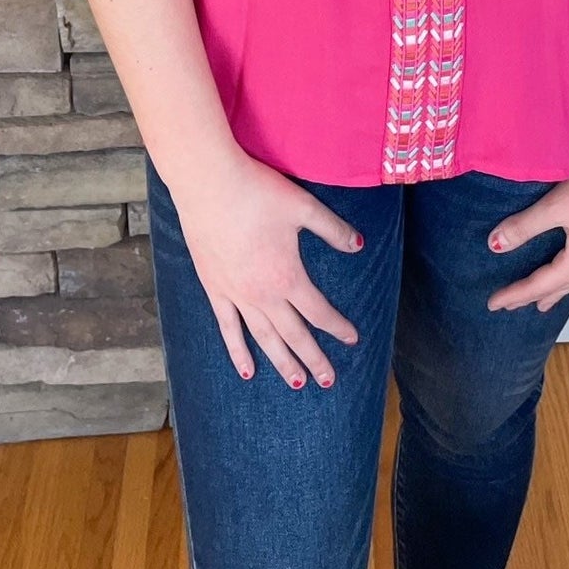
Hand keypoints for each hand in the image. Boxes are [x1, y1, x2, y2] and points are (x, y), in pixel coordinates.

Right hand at [169, 149, 365, 387]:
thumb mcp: (304, 207)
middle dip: (313, 358)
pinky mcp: (214, 288)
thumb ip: (332, 229)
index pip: (319, 311)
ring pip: (264, 338)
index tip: (352, 339)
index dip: (337, 327)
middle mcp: (263, 295)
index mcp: (288, 277)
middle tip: (329, 380)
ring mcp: (236, 295)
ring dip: (282, 362)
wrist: (209, 184)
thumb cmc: (258, 192)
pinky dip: (238, 352)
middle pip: (294, 334)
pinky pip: (228, 328)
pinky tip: (247, 370)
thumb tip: (359, 245)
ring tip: (298, 383)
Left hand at [483, 142, 568, 312]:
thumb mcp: (556, 207)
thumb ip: (525, 227)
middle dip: (534, 296)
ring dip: (557, 290)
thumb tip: (495, 246)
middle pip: (558, 288)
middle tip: (513, 306)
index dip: (514, 294)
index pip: (539, 285)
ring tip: (545, 300)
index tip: (493, 304)